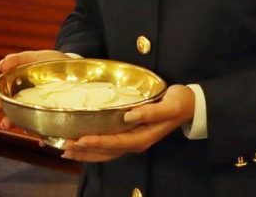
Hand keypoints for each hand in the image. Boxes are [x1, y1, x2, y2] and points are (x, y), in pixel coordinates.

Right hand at [0, 50, 68, 129]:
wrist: (73, 65)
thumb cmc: (50, 62)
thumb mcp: (34, 58)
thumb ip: (18, 60)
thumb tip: (0, 66)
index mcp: (21, 91)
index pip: (6, 100)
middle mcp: (29, 103)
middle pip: (16, 114)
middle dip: (9, 120)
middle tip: (5, 124)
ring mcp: (43, 110)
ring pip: (30, 122)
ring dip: (25, 128)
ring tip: (25, 131)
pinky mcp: (56, 114)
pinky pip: (50, 128)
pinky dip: (46, 136)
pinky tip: (43, 140)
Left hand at [60, 84, 195, 162]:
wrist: (190, 105)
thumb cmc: (180, 102)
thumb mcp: (169, 105)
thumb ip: (150, 112)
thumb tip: (128, 115)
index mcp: (144, 137)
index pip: (117, 143)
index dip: (98, 142)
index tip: (81, 139)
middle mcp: (136, 142)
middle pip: (106, 152)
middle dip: (85, 151)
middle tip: (64, 146)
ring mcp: (133, 141)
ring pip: (105, 152)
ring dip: (86, 153)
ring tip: (66, 151)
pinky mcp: (131, 136)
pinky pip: (109, 147)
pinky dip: (93, 148)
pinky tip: (81, 146)